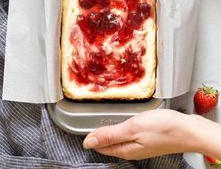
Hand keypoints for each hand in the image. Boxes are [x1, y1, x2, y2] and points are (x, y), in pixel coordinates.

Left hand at [83, 109, 199, 159]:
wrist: (187, 129)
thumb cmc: (163, 128)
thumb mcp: (133, 128)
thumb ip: (110, 135)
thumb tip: (88, 142)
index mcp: (125, 149)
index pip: (101, 147)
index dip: (91, 137)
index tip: (81, 127)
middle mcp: (131, 150)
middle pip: (109, 144)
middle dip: (98, 134)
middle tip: (89, 120)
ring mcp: (140, 145)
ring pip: (119, 139)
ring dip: (109, 131)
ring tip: (102, 119)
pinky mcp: (148, 139)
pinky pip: (129, 135)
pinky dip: (122, 128)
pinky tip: (123, 120)